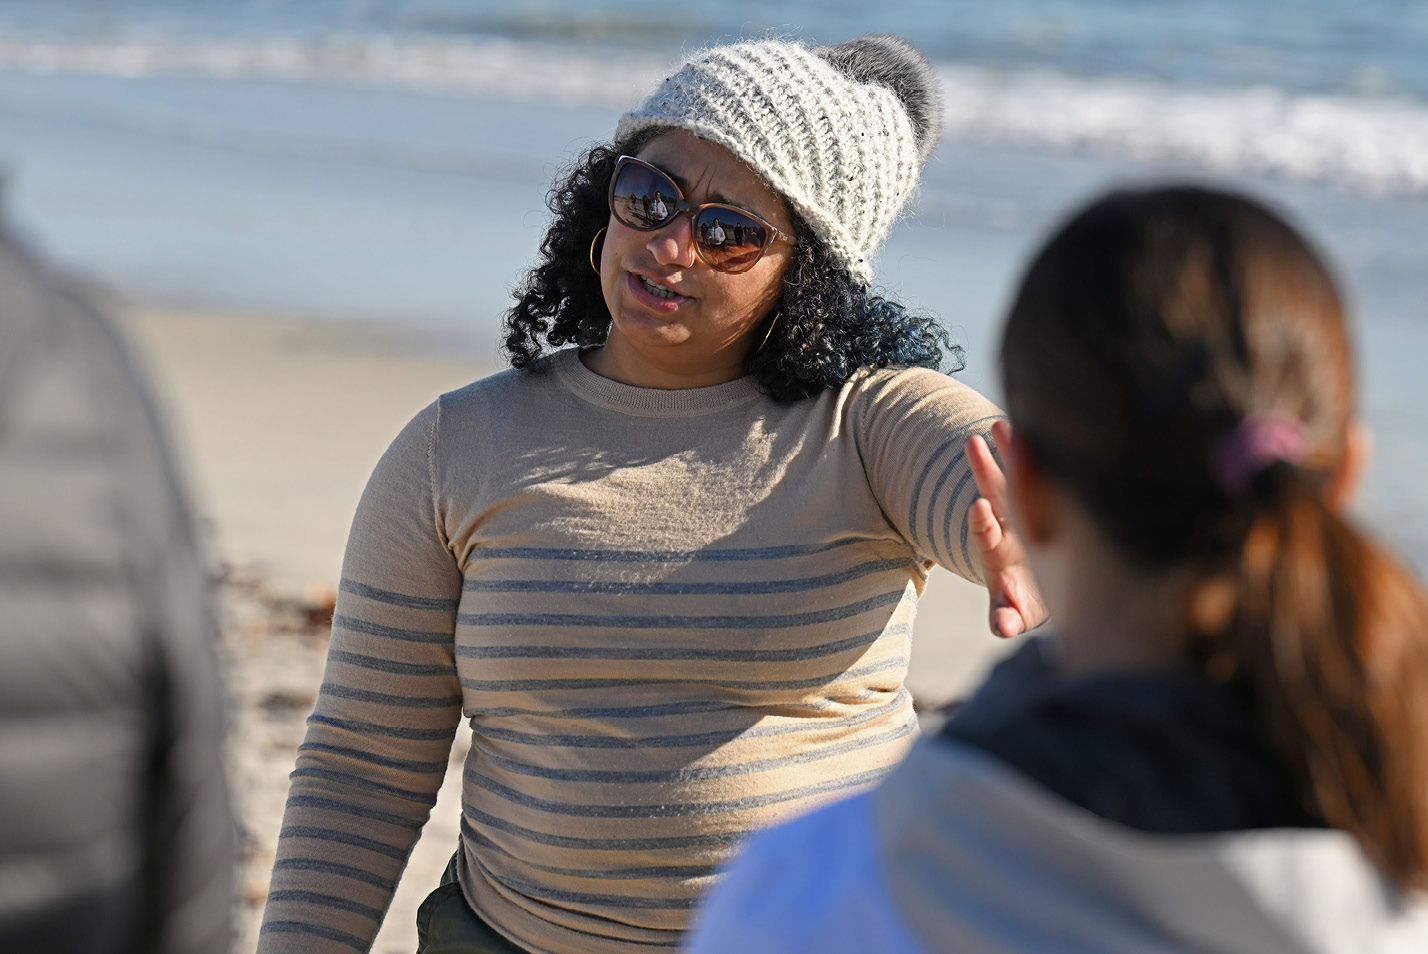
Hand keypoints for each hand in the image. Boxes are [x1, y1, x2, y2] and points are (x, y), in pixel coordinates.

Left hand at [966, 420, 1047, 637]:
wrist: (1048, 589)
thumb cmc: (1029, 603)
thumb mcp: (1020, 614)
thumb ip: (1008, 617)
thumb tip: (1002, 627)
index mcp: (998, 555)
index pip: (986, 535)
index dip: (982, 523)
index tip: (978, 505)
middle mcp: (1007, 529)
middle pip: (994, 495)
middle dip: (985, 470)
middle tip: (973, 443)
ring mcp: (1024, 515)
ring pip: (1015, 479)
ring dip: (1010, 452)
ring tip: (1001, 423)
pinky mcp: (1041, 505)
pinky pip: (1039, 474)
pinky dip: (1034, 454)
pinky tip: (1027, 425)